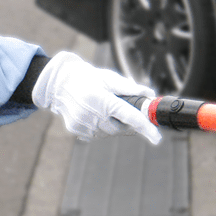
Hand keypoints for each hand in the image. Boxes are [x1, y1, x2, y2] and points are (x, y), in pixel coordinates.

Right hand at [32, 51, 161, 143]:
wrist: (58, 83)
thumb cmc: (86, 77)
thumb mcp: (108, 78)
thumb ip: (129, 88)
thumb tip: (149, 94)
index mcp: (102, 99)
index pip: (129, 117)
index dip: (145, 127)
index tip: (157, 138)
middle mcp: (91, 114)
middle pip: (121, 128)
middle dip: (129, 124)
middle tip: (129, 113)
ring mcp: (83, 124)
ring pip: (109, 133)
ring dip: (115, 126)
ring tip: (107, 110)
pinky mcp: (76, 130)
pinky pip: (97, 134)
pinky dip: (102, 128)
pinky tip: (96, 115)